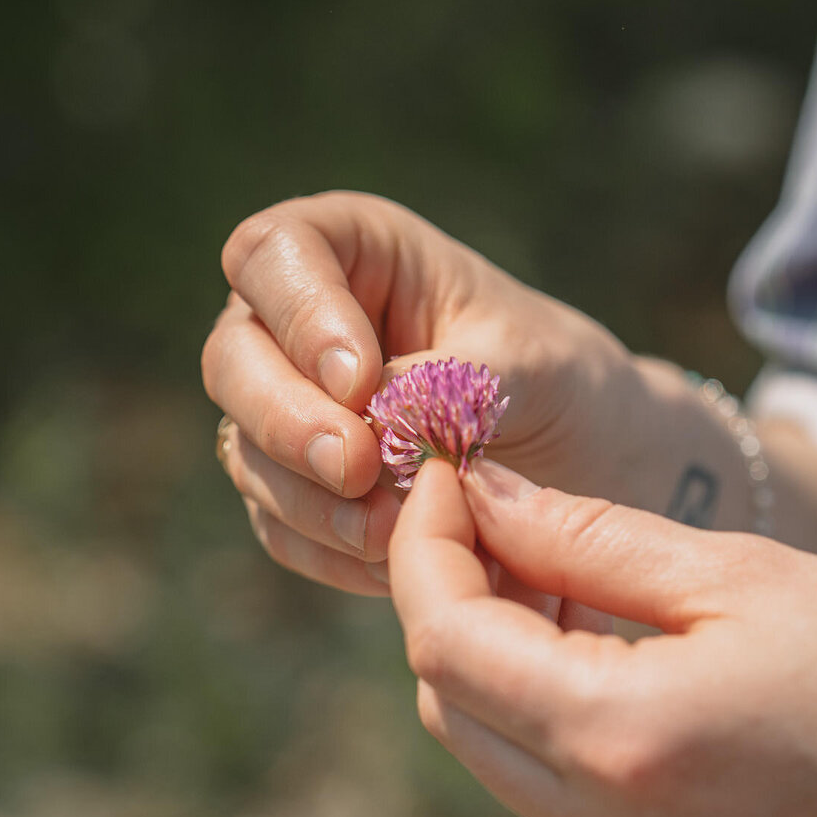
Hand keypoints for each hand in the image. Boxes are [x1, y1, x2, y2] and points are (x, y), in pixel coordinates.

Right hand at [201, 191, 635, 594]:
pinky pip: (279, 527)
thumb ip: (453, 379)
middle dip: (289, 421)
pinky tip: (391, 564)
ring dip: (312, 502)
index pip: (275, 253)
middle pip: (233, 359)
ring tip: (394, 532)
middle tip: (357, 467)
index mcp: (351, 252)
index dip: (300, 317)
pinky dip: (328, 550)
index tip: (360, 380)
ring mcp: (284, 413)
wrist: (584, 462)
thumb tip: (375, 413)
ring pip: (245, 452)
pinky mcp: (295, 494)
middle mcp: (295, 327)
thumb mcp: (529, 362)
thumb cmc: (557, 379)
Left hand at [388, 456, 816, 816]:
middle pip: (450, 706)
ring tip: (569, 594)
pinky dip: (551, 732)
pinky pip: (556, 809)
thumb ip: (585, 538)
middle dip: (452, 603)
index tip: (447, 479)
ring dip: (498, 669)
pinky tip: (613, 675)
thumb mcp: (742, 576)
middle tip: (506, 525)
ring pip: (494, 761)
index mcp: (623, 740)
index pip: (444, 639)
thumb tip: (484, 497)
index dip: (423, 548)